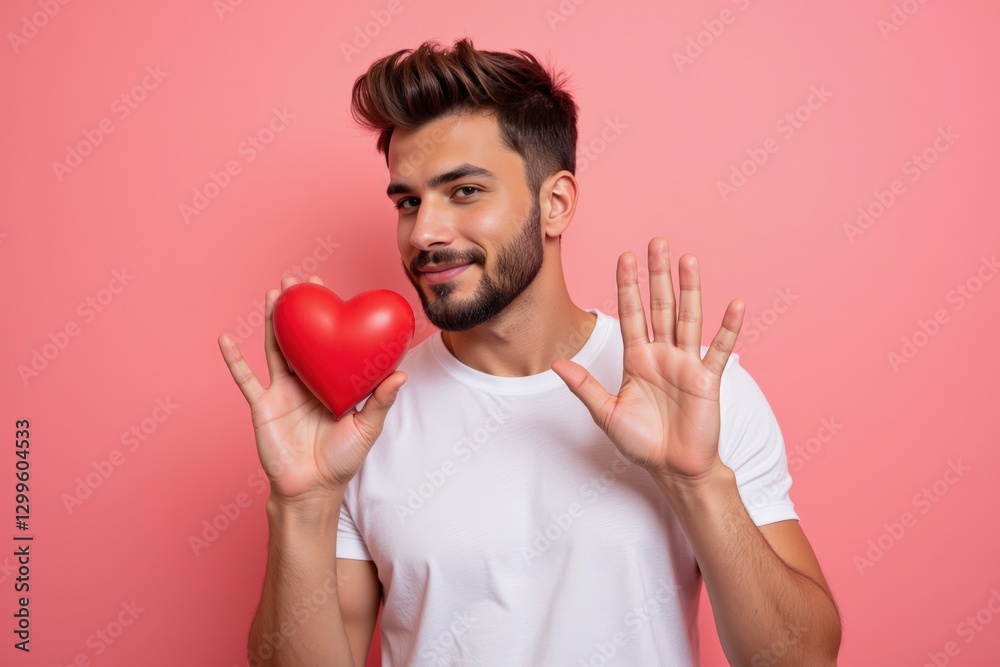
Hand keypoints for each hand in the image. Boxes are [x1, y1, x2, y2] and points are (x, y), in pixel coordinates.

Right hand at [218, 274, 405, 504]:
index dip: (326, 315)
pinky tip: (224, 339)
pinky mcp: (262, 405)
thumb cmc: (341, 461)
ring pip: (274, 348)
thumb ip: (380, 401)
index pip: (328, 341)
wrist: (312, 489)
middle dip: (297, 308)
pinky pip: (245, 379)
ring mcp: (281, 392)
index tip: (327, 288)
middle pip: (299, 337)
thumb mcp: (367, 428)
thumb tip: (402, 374)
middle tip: (296, 281)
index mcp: (329, 382)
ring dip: (271, 321)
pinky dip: (234, 360)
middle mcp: (305, 382)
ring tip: (271, 294)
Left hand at [552, 237, 742, 480]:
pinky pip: (719, 349)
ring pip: (687, 318)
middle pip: (659, 306)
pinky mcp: (708, 379)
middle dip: (657, 275)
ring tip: (688, 259)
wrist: (674, 469)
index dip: (628, 286)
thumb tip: (556, 363)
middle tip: (656, 242)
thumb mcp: (606, 414)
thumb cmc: (642, 443)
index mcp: (637, 359)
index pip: (631, 314)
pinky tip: (734, 304)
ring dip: (689, 289)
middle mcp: (662, 355)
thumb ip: (584, 387)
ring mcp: (686, 364)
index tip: (626, 257)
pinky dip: (727, 328)